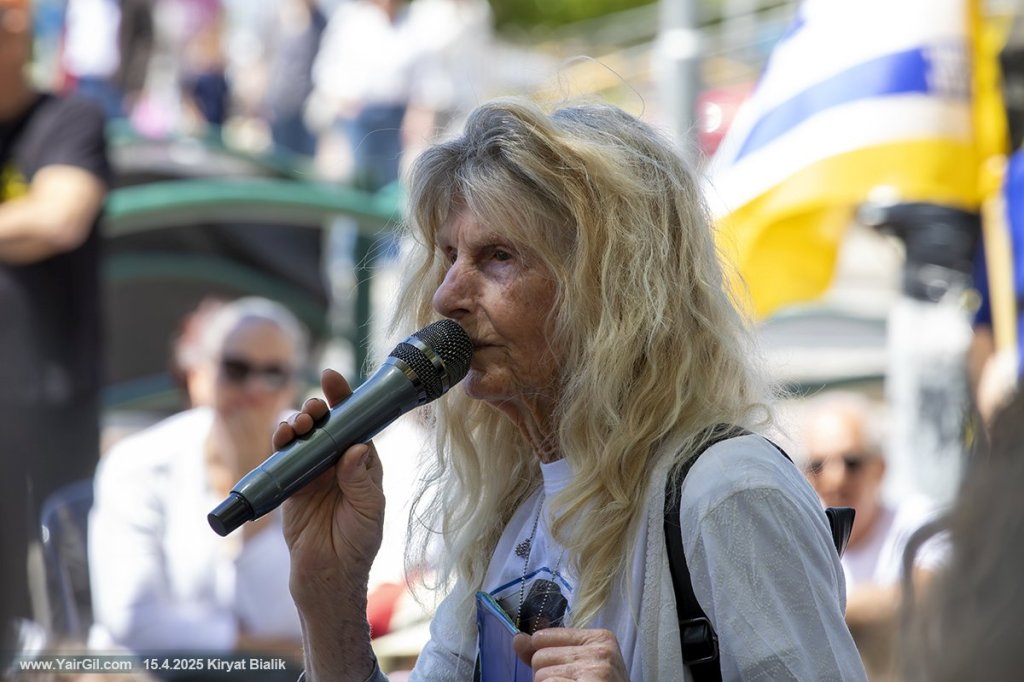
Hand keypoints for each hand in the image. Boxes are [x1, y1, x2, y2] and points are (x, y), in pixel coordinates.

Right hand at [274, 369, 384, 606]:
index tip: (333, 380)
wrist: (328, 576)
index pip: (356, 424)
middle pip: (326, 425)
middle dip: (318, 409)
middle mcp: (338, 463)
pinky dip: (281, 444)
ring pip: (303, 437)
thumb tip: (355, 448)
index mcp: (363, 463)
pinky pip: (284, 458)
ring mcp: (313, 473)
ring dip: (297, 423)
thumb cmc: (357, 543)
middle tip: (313, 409)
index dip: (346, 400)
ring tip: (297, 424)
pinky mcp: (291, 486)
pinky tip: (282, 436)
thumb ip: (361, 480)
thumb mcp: (368, 510)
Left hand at [513, 628, 628, 680]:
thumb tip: (518, 639)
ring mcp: (596, 673)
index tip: (566, 671)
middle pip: (539, 657)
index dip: (546, 659)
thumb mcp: (580, 663)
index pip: (542, 638)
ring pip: (540, 676)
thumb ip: (546, 650)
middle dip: (546, 676)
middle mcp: (601, 653)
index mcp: (601, 638)